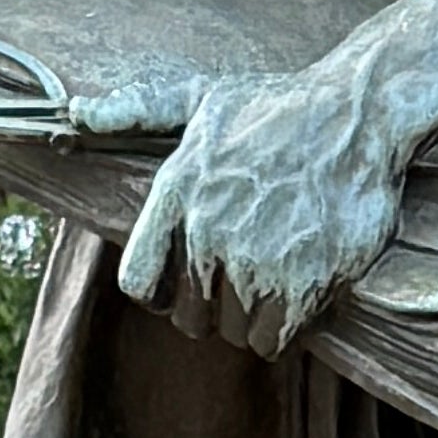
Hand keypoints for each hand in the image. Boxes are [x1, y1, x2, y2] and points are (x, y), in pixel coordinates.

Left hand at [119, 59, 415, 354]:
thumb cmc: (280, 105)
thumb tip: (77, 112)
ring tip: (280, 272)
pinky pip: (272, 341)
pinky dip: (287, 327)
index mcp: (176, 193)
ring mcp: (253, 263)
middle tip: (248, 276)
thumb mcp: (202, 96)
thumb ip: (138, 110)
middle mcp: (207, 232)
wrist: (360, 113)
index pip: (139, 282)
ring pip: (234, 332)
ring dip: (255, 316)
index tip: (188, 283)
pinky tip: (302, 289)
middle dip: (215, 306)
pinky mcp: (299, 286)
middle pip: (190, 318)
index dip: (162, 293)